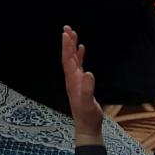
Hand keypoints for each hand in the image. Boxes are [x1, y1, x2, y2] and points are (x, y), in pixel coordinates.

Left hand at [61, 26, 103, 140]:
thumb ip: (87, 89)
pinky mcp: (81, 83)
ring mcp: (76, 80)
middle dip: (67, 43)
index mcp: (72, 81)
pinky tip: (81, 49)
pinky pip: (78, 65)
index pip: (68, 60)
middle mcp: (72, 79)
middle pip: (68, 57)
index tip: (66, 34)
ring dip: (72, 47)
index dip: (67, 47)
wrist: (87, 126)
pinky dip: (79, 55)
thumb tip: (88, 73)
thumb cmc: (88, 115)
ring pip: (72, 60)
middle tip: (67, 28)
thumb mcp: (88, 104)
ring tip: (73, 33)